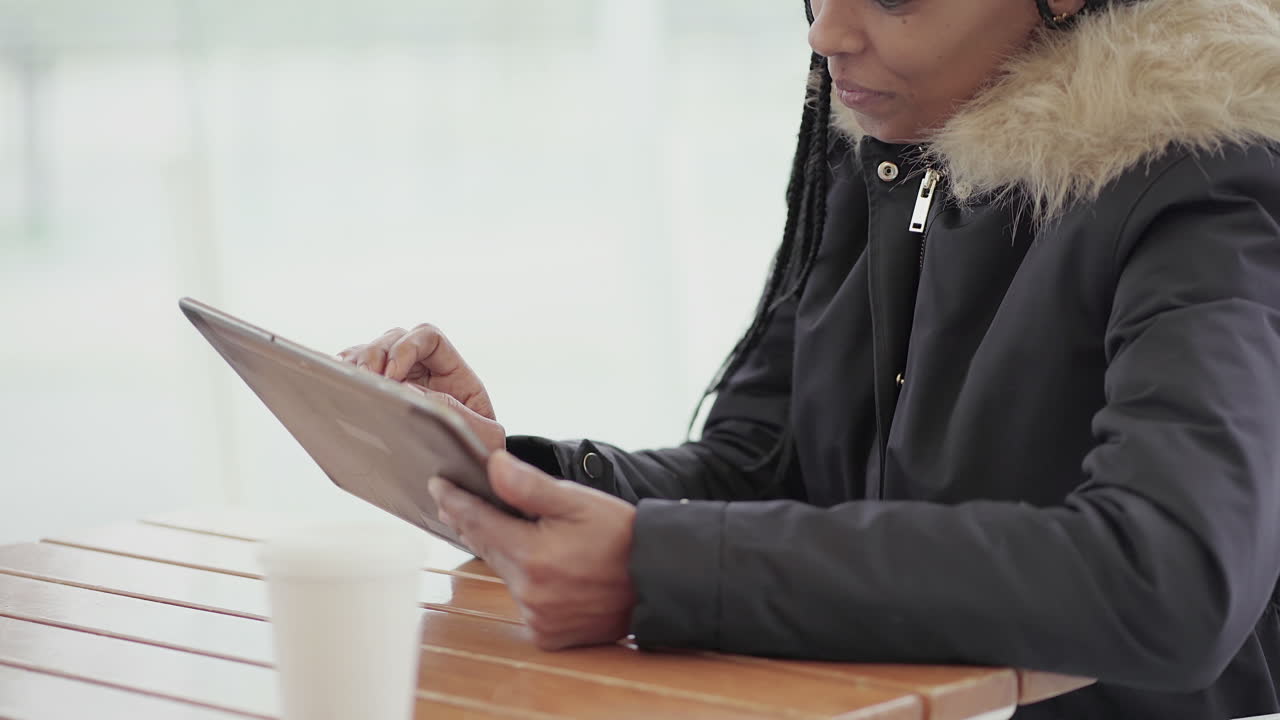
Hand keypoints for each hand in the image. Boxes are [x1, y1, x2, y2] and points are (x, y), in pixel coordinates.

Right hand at [338, 324, 504, 452]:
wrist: (463, 477)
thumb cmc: (479, 453)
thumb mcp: (484, 436)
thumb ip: (459, 414)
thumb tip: (410, 392)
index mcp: (452, 372)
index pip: (428, 337)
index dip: (407, 347)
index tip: (394, 376)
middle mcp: (422, 369)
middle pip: (393, 339)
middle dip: (375, 355)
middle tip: (366, 381)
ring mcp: (396, 380)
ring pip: (368, 352)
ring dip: (355, 365)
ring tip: (350, 387)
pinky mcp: (374, 396)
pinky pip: (350, 372)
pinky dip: (340, 375)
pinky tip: (336, 389)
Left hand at [428, 450, 636, 649]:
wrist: (658, 580)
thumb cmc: (622, 534)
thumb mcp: (578, 501)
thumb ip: (530, 486)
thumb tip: (491, 466)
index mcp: (532, 555)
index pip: (478, 522)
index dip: (455, 501)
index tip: (438, 485)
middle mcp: (529, 592)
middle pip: (488, 549)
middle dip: (475, 523)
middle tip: (459, 500)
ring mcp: (537, 617)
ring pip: (506, 574)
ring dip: (504, 552)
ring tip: (512, 530)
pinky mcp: (547, 634)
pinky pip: (523, 601)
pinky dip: (525, 581)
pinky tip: (542, 567)